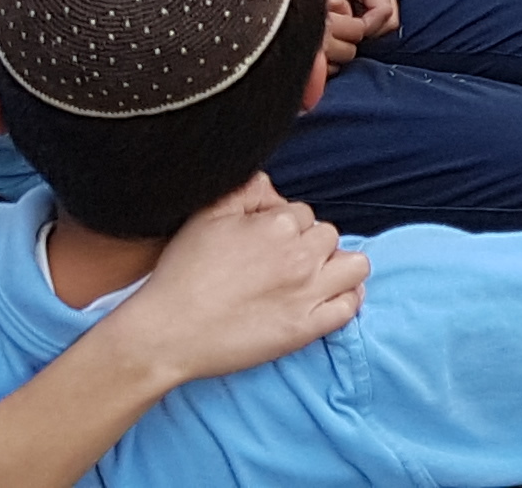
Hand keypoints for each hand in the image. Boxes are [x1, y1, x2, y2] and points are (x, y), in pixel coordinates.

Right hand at [101, 179, 367, 383]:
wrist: (167, 332)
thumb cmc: (182, 273)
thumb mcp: (208, 214)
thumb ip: (248, 191)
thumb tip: (274, 189)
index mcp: (278, 224)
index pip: (303, 214)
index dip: (284, 227)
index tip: (264, 244)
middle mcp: (301, 256)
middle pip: (328, 236)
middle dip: (309, 245)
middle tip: (281, 263)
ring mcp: (307, 293)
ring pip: (355, 265)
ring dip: (338, 267)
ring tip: (312, 277)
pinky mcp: (307, 328)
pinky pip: (350, 307)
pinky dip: (346, 299)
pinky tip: (327, 299)